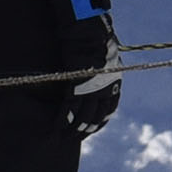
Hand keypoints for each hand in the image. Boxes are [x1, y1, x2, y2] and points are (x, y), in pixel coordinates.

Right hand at [58, 11, 120, 139]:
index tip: (92, 129)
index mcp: (115, 83)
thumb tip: (101, 72)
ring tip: (63, 137)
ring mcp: (92, 90)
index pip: (109, 110)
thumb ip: (104, 69)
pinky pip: (69, 109)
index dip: (100, 121)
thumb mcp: (107, 57)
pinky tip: (56, 127)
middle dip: (85, 129)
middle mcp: (106, 90)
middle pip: (96, 117)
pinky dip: (62, 120)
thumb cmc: (96, 39)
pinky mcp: (77, 87)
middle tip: (75, 138)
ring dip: (73, 129)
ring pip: (82, 116)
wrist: (91, 32)